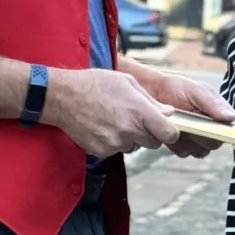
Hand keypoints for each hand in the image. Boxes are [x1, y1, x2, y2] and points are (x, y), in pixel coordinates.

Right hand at [43, 68, 180, 156]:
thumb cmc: (96, 84)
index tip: (167, 128)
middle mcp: (128, 130)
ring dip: (131, 137)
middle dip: (150, 133)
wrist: (63, 97)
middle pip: (153, 143)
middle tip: (137, 119)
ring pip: (134, 146)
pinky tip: (104, 126)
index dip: (171, 132)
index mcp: (139, 112)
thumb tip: (169, 112)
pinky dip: (114, 141)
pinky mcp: (101, 151)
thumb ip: (150, 101)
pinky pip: (116, 150)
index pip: (169, 134)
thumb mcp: (127, 83)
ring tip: (116, 119)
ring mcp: (114, 143)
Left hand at [138, 70, 234, 159]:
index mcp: (219, 112)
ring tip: (181, 126)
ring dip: (191, 142)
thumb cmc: (175, 88)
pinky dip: (178, 145)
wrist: (150, 94)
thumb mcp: (194, 90)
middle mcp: (211, 127)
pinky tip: (172, 133)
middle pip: (217, 143)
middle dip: (205, 136)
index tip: (226, 133)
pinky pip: (185, 153)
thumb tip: (231, 118)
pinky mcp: (182, 146)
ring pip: (202, 151)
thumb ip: (212, 103)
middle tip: (194, 125)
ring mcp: (196, 138)